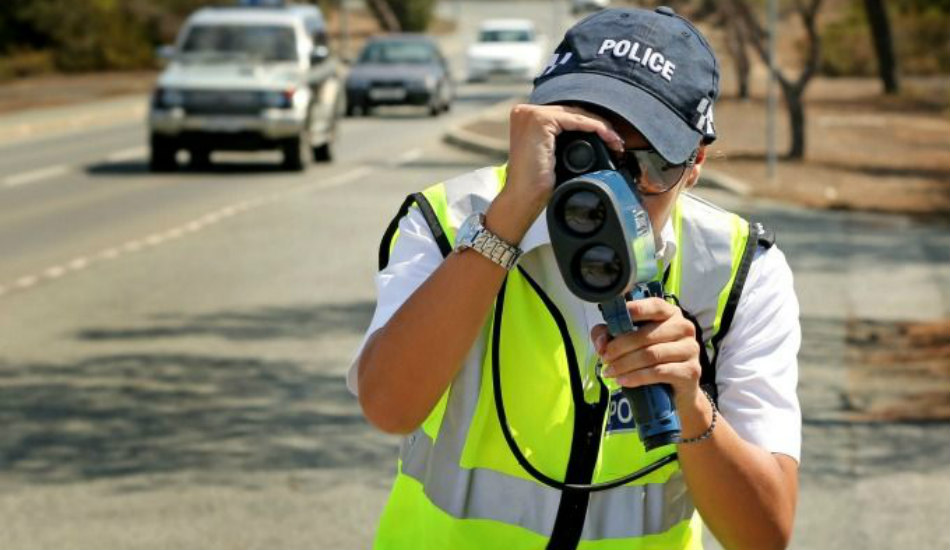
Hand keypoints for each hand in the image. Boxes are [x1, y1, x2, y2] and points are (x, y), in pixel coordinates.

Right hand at [485, 104, 624, 244]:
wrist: (523, 199)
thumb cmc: (536, 184)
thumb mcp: (551, 154)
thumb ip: (562, 139)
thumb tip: (592, 134)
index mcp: (525, 118)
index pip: (565, 115)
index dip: (590, 125)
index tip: (610, 140)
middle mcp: (524, 112)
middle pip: (571, 113)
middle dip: (597, 126)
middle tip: (616, 142)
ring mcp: (530, 114)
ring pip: (576, 114)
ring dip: (601, 127)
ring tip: (616, 142)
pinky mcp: (539, 120)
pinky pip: (576, 120)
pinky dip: (596, 128)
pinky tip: (608, 137)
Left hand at [591, 297, 701, 408]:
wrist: (676, 391)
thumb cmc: (650, 360)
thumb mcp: (627, 343)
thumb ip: (609, 334)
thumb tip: (601, 342)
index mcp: (670, 313)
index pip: (654, 306)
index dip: (633, 311)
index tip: (612, 322)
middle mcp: (684, 327)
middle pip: (646, 335)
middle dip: (620, 347)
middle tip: (604, 358)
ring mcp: (690, 349)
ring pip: (651, 354)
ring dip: (625, 364)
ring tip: (609, 371)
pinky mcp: (691, 371)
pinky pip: (659, 372)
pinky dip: (637, 377)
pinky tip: (623, 381)